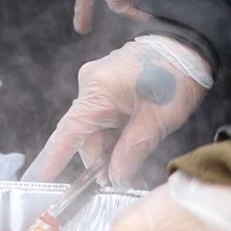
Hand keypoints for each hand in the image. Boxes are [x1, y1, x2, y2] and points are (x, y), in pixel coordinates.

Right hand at [26, 35, 212, 185]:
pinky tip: (133, 151)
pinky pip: (106, 116)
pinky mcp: (109, 84)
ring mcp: (98, 82)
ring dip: (113, 150)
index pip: (69, 132)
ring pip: (98, 128)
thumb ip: (131, 152)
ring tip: (136, 172)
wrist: (189, 45)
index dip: (54, 158)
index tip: (40, 180)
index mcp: (97, 91)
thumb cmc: (174, 78)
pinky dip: (117, 135)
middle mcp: (90, 85)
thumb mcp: (156, 121)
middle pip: (86, 134)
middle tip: (127, 184)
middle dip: (103, 162)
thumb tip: (115, 178)